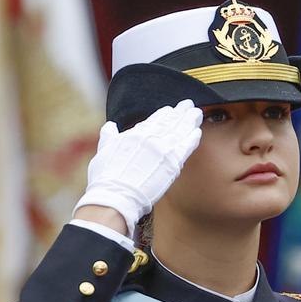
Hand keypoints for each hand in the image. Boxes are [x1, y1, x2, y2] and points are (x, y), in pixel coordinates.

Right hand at [74, 100, 202, 230]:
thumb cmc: (105, 178)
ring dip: (189, 120)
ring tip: (196, 113)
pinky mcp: (173, 162)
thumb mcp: (103, 150)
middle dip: (179, 112)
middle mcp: (150, 137)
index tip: (170, 110)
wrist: (116, 196)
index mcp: (134, 134)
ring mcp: (163, 149)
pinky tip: (197, 132)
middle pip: (169, 121)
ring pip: (180, 130)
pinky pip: (186, 146)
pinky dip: (192, 138)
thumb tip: (110, 125)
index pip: (153, 120)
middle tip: (188, 105)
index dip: (164, 114)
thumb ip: (108, 136)